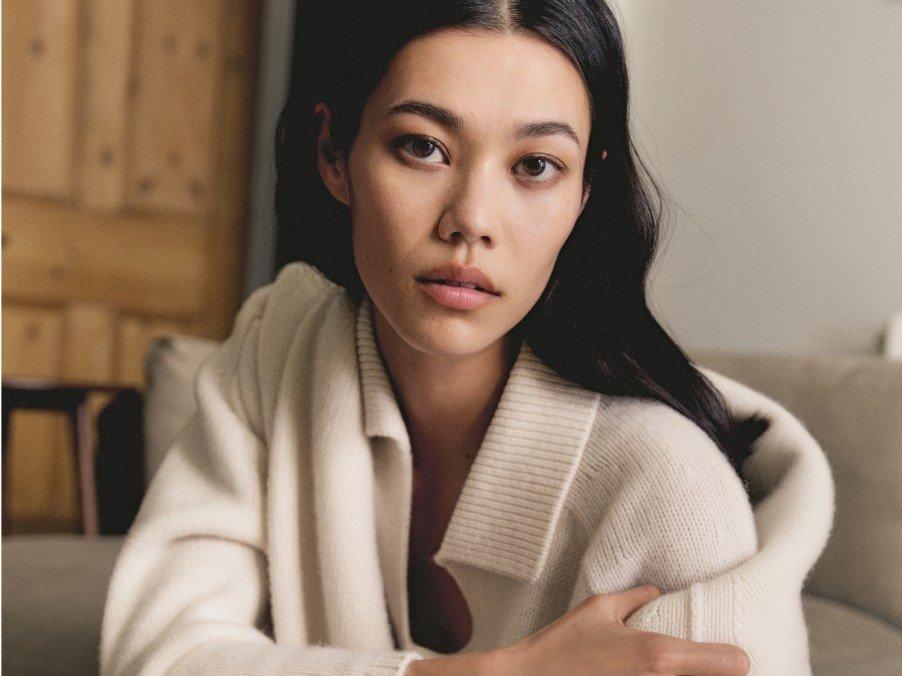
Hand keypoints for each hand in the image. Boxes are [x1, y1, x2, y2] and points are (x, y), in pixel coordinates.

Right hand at [497, 585, 749, 674]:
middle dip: (713, 673)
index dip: (735, 658)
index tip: (731, 653)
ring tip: (684, 670)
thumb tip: (656, 592)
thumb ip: (635, 598)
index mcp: (659, 655)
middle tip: (705, 663)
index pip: (732, 664)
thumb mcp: (599, 609)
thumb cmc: (561, 647)